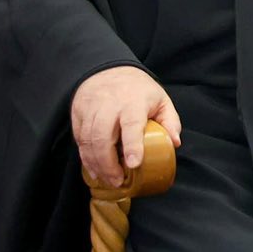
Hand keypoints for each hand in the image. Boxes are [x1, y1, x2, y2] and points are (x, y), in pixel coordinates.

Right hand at [71, 65, 180, 186]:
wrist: (108, 71)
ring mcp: (91, 110)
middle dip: (108, 163)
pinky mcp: (78, 115)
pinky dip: (85, 158)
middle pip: (103, 137)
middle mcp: (109, 106)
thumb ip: (170, 121)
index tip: (134, 164)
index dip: (132, 145)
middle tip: (118, 181)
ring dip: (96, 164)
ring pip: (88, 141)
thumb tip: (174, 143)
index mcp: (133, 102)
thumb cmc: (138, 90)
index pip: (131, 124)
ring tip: (107, 179)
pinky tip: (94, 170)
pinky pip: (79, 140)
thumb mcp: (160, 99)